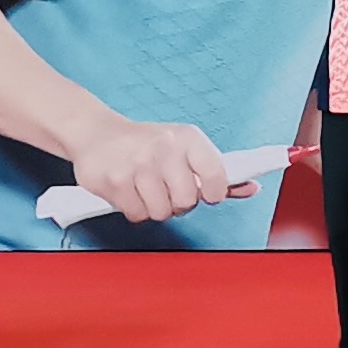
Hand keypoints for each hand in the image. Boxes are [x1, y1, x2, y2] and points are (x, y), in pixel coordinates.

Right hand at [69, 118, 253, 224]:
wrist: (95, 132)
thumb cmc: (147, 143)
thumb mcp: (184, 148)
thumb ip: (217, 172)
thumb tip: (252, 188)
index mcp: (188, 137)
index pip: (217, 176)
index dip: (214, 193)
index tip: (206, 193)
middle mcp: (164, 148)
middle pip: (187, 201)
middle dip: (179, 203)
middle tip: (168, 190)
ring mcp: (136, 164)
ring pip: (161, 212)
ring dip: (155, 208)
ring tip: (147, 189)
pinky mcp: (113, 180)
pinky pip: (136, 215)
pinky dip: (135, 209)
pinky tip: (129, 191)